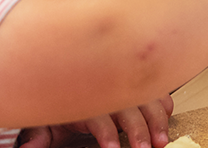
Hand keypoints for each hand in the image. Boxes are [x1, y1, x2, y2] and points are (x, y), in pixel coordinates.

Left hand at [14, 95, 172, 147]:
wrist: (60, 68)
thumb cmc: (56, 97)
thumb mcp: (44, 118)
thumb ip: (38, 135)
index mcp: (85, 99)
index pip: (100, 116)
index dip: (107, 134)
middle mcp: (108, 90)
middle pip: (128, 109)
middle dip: (139, 130)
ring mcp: (123, 85)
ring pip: (146, 99)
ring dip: (157, 119)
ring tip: (162, 139)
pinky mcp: (133, 84)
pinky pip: (153, 90)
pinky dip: (163, 101)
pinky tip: (168, 114)